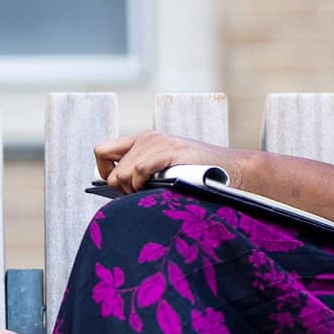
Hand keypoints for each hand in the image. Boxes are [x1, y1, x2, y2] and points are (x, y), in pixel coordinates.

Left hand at [91, 131, 245, 193]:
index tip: (119, 187)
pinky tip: (157, 187)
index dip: (104, 173)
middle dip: (120, 188)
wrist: (232, 172)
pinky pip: (138, 169)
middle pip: (110, 169)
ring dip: (133, 189)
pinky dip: (143, 184)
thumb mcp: (163, 173)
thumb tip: (114, 191)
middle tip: (140, 194)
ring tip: (152, 191)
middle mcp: (146, 138)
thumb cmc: (198, 178)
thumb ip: (140, 176)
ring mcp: (157, 142)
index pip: (101, 151)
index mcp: (143, 141)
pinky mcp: (169, 150)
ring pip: (122, 173)